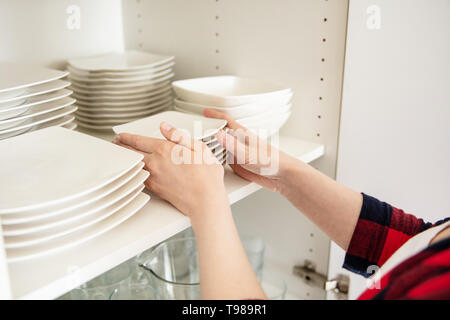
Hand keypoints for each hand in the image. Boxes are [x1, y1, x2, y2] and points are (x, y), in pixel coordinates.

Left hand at [113, 122, 228, 220]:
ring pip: (133, 165)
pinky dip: (132, 171)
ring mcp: (154, 177)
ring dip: (125, 159)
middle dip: (121, 146)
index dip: (127, 137)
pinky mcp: (155, 189)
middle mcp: (155, 163)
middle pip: (131, 153)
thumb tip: (165, 127)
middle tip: (115, 143)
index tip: (121, 135)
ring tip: (121, 155)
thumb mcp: (199, 148)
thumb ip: (179, 136)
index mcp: (165, 150)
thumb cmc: (206, 177)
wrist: (205, 201)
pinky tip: (133, 170)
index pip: (139, 140)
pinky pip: (139, 177)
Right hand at [204, 109, 296, 192]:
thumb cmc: (272, 161)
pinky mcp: (239, 164)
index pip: (226, 120)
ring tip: (198, 145)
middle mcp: (239, 143)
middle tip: (196, 130)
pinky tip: (211, 161)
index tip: (204, 112)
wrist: (282, 176)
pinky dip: (215, 158)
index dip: (214, 115)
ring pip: (221, 146)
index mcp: (242, 135)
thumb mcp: (248, 153)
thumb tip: (218, 134)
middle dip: (209, 130)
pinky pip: (224, 159)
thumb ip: (232, 144)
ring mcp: (238, 153)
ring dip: (211, 145)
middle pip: (221, 132)